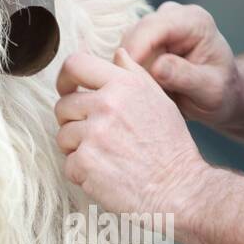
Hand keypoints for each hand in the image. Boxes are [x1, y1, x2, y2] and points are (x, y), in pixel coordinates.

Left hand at [55, 48, 209, 217]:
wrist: (179, 189)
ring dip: (78, 149)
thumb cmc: (172, 147)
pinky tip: (107, 175)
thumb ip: (135, 74)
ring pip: (63, 137)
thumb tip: (117, 54)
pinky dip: (83, 174)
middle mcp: (107, 104)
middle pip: (64, 106)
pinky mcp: (85, 162)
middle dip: (73, 122)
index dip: (65, 79)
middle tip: (96, 137)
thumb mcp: (160, 100)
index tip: (67, 91)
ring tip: (106, 158)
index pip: (76, 64)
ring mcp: (93, 134)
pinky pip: (69, 165)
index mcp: (124, 84)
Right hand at [120, 2, 242, 129]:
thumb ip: (186, 77)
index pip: (156, 26)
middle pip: (136, 33)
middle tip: (139, 92)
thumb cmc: (221, 92)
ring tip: (149, 91)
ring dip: (130, 68)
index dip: (137, 48)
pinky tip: (145, 87)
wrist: (221, 93)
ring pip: (127, 44)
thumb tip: (156, 67)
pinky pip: (126, 53)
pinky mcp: (145, 38)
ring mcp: (157, 25)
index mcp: (195, 21)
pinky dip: (130, 71)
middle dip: (132, 62)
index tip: (126, 74)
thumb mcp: (210, 90)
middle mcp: (173, 15)